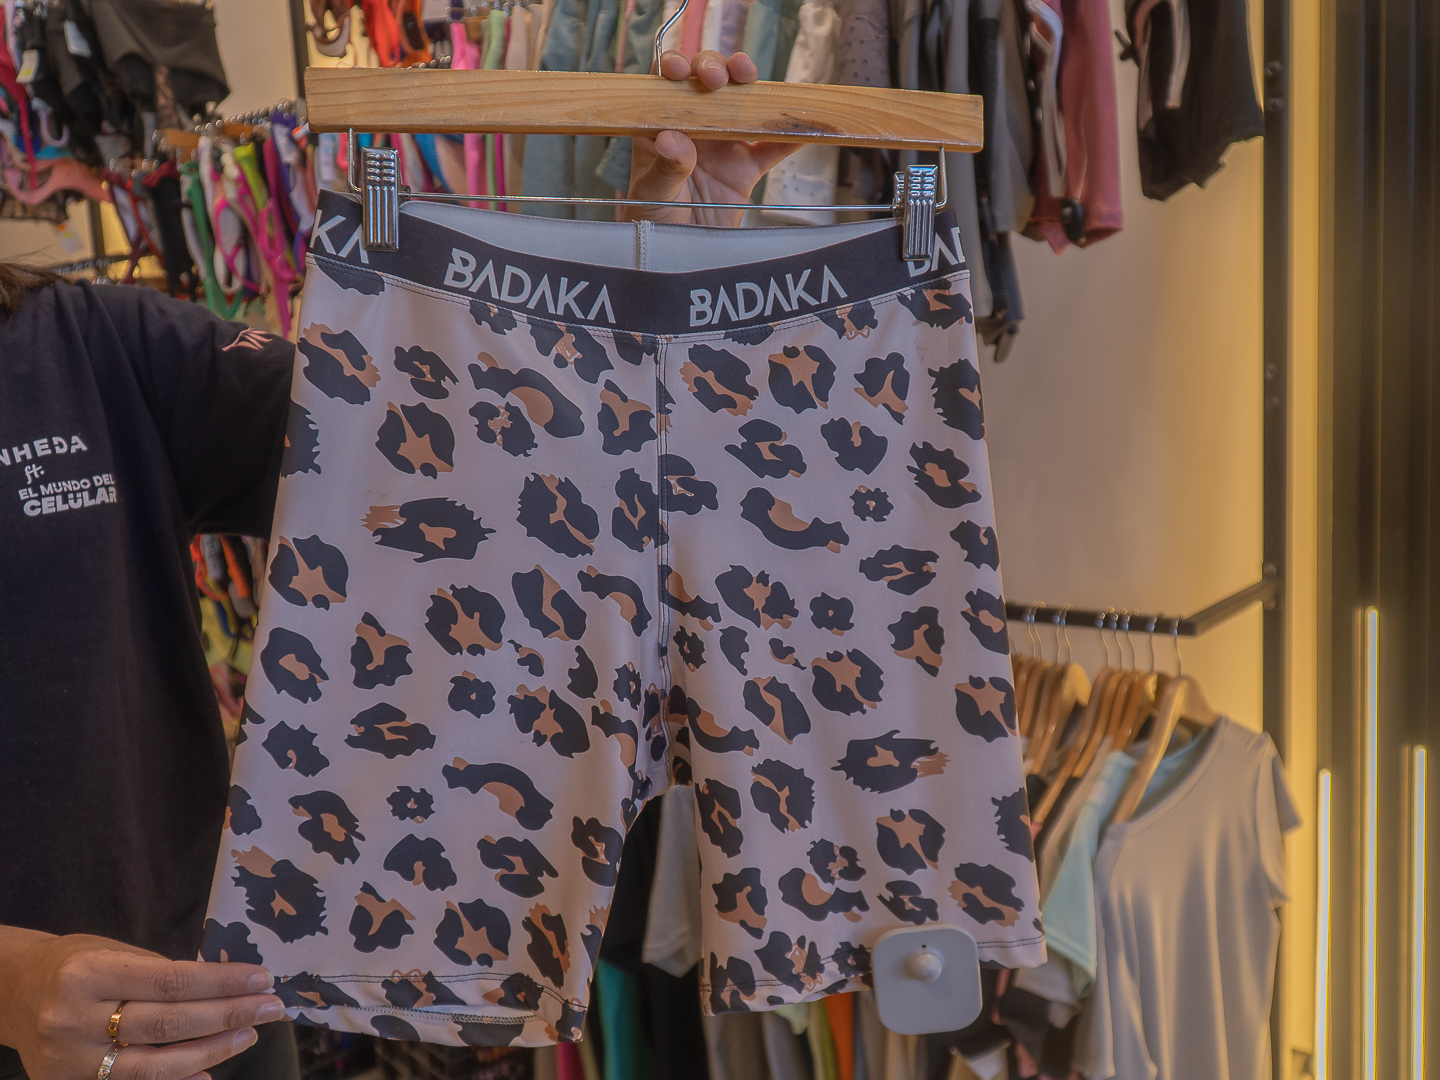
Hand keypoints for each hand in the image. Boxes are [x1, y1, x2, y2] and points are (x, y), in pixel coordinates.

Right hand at [0, 929, 284, 1079]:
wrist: (14, 992)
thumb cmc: (76, 964)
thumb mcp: (115, 952)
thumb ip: (163, 972)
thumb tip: (227, 988)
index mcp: (90, 974)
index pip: (171, 981)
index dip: (222, 983)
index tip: (262, 979)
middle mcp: (75, 1019)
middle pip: (167, 1024)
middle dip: (227, 1016)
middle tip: (270, 1007)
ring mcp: (70, 1060)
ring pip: (154, 1064)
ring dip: (211, 1051)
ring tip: (248, 1035)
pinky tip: (209, 1071)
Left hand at [625, 50, 798, 225]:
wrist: (677, 260)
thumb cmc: (651, 222)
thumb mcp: (651, 195)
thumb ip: (665, 167)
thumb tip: (672, 139)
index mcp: (660, 126)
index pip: (665, 85)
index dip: (673, 66)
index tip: (679, 70)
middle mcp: (692, 127)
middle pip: (706, 82)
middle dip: (713, 68)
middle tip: (715, 79)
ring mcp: (722, 145)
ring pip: (740, 103)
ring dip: (749, 86)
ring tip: (748, 78)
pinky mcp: (747, 170)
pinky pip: (772, 148)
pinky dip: (790, 135)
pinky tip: (802, 124)